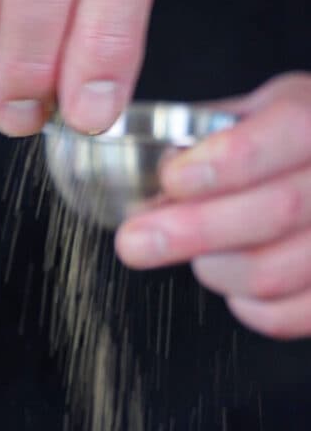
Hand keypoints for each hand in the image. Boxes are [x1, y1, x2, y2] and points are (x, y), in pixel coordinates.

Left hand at [116, 73, 310, 338]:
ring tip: (200, 255)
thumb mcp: (266, 113)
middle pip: (278, 211)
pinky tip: (235, 283)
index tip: (172, 178)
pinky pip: (282, 317)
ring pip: (271, 273)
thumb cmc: (298, 147)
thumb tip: (158, 170)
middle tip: (136, 240)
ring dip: (214, 268)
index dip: (225, 162)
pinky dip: (243, 307)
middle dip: (194, 229)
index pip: (291, 132)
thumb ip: (213, 134)